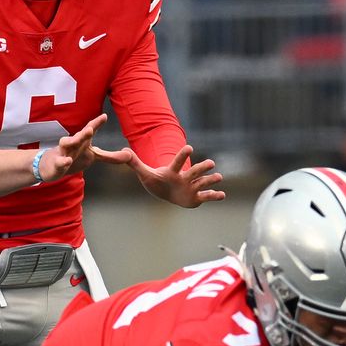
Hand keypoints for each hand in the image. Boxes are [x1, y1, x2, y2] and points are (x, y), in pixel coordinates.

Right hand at [35, 114, 107, 183]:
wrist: (51, 166)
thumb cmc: (74, 157)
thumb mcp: (93, 156)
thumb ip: (110, 156)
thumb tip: (129, 155)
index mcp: (82, 141)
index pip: (89, 130)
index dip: (96, 123)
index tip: (104, 116)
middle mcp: (73, 144)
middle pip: (79, 136)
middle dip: (84, 132)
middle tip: (90, 129)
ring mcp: (63, 152)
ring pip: (66, 144)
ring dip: (72, 141)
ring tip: (77, 140)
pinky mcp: (56, 164)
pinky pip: (60, 162)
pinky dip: (63, 161)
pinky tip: (67, 161)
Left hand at [92, 144, 224, 207]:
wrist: (167, 193)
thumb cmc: (156, 182)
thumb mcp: (145, 174)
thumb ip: (135, 163)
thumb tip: (122, 151)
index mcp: (173, 171)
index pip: (178, 162)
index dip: (182, 156)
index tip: (189, 147)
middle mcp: (185, 177)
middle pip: (194, 171)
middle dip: (202, 168)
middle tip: (211, 162)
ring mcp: (192, 187)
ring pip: (203, 182)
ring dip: (211, 180)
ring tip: (219, 177)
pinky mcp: (196, 197)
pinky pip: (206, 196)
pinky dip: (214, 196)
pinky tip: (222, 195)